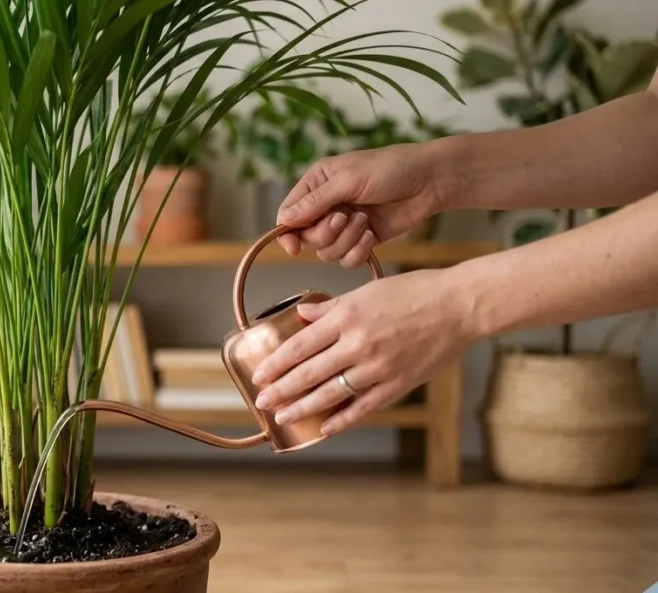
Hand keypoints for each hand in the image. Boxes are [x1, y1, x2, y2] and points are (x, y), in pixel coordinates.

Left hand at [248, 268, 475, 434]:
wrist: (459, 306)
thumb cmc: (415, 293)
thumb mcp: (366, 292)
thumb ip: (330, 308)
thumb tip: (302, 315)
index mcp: (347, 318)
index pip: (300, 346)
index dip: (276, 364)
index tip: (259, 376)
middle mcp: (358, 345)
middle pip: (309, 373)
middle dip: (281, 390)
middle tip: (261, 402)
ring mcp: (378, 368)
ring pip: (331, 394)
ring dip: (303, 408)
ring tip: (283, 416)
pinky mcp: (398, 384)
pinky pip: (363, 407)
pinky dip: (341, 420)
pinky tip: (323, 427)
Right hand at [275, 143, 445, 265]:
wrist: (430, 181)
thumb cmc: (391, 169)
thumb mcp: (348, 180)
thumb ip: (315, 201)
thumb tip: (284, 219)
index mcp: (317, 184)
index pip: (288, 214)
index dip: (287, 233)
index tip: (294, 246)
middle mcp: (327, 206)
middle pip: (306, 237)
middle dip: (326, 233)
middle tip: (345, 218)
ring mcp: (344, 225)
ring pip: (326, 252)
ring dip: (345, 241)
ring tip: (365, 222)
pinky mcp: (362, 240)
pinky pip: (347, 259)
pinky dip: (358, 252)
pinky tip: (372, 236)